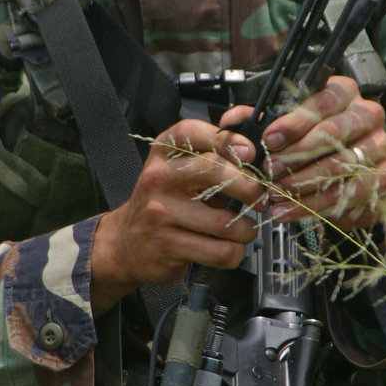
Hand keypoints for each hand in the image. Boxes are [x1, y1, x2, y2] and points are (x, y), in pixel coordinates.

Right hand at [91, 118, 265, 314]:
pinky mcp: (168, 244)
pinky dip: (235, 253)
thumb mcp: (179, 171)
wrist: (125, 243)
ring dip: (246, 230)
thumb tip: (255, 151)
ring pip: (223, 221)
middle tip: (260, 198)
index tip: (251, 152)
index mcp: (163, 153)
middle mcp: (158, 178)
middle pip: (213, 170)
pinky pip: (218, 251)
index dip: (228, 139)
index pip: (193, 132)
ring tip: (244, 230)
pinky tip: (231, 248)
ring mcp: (160, 212)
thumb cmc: (164, 204)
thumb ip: (212, 157)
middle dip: (249, 187)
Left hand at [221, 75, 385, 233]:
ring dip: (303, 182)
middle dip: (297, 155)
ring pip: (342, 164)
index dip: (295, 121)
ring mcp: (378, 147)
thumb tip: (229, 123)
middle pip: (334, 133)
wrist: (352, 174)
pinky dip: (315, 205)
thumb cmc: (315, 142)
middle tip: (270, 171)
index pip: (324, 100)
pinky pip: (348, 193)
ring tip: (276, 194)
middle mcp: (367, 115)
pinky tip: (290, 210)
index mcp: (344, 93)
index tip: (269, 140)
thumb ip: (255, 120)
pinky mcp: (382, 178)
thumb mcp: (284, 125)